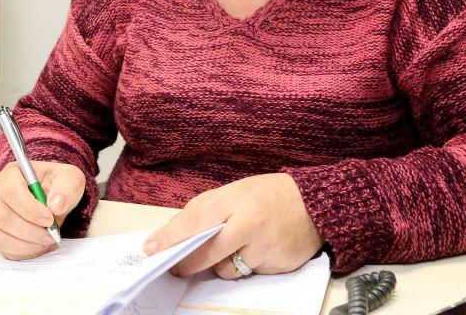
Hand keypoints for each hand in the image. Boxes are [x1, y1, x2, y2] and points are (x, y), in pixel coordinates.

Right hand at [0, 160, 85, 259]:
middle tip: (51, 233)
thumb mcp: (70, 178)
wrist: (54, 199)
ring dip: (27, 243)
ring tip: (47, 240)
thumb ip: (66, 187)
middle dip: (30, 230)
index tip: (49, 218)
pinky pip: (3, 248)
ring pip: (0, 235)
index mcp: (12, 174)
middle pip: (3, 217)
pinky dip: (23, 251)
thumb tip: (56, 205)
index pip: (11, 191)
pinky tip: (39, 245)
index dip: (29, 208)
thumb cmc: (57, 185)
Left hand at [143, 173, 323, 276]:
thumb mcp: (234, 192)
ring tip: (237, 246)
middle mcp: (248, 222)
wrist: (314, 204)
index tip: (150, 248)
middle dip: (187, 263)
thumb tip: (174, 232)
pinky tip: (257, 250)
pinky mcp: (276, 265)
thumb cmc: (267, 196)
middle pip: (207, 251)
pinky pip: (248, 273)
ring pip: (227, 269)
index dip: (170, 236)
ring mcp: (263, 246)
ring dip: (222, 265)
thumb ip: (205, 210)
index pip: (195, 219)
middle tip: (176, 267)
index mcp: (233, 199)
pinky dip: (246, 266)